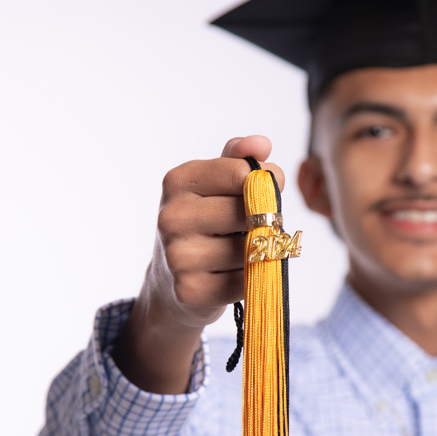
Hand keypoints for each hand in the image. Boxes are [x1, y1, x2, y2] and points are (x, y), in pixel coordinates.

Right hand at [112, 136, 284, 393]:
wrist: (170, 280)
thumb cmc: (203, 223)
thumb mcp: (214, 183)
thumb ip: (239, 158)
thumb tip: (262, 145)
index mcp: (178, 181)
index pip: (241, 173)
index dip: (265, 183)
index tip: (266, 190)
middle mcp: (171, 216)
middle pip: (249, 213)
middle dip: (263, 221)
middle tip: (256, 227)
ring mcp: (177, 255)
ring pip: (250, 249)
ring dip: (257, 252)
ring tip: (238, 252)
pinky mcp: (190, 290)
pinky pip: (246, 280)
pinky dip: (249, 278)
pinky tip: (230, 274)